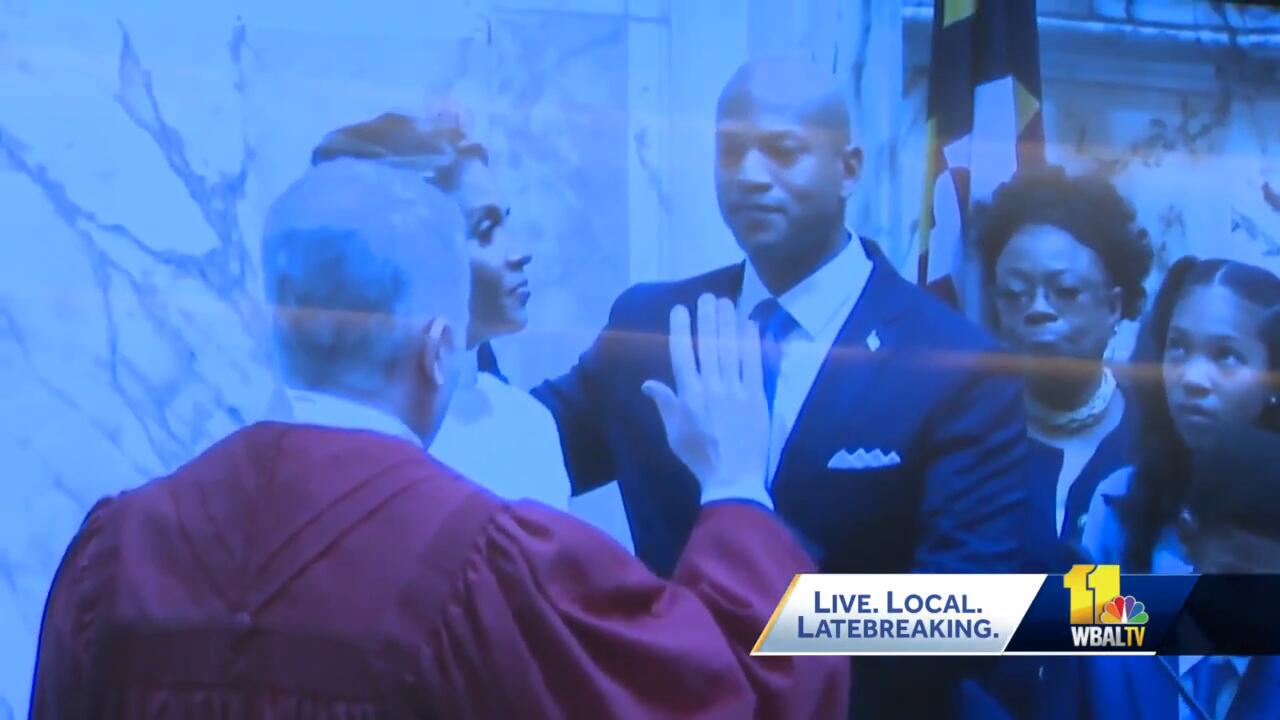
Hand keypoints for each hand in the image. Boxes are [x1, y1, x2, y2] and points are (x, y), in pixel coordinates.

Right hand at [642, 293, 769, 498]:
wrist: (733, 478)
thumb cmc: (699, 457)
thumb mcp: (674, 432)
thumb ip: (665, 403)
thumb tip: (648, 383)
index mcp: (688, 396)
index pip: (682, 354)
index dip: (680, 329)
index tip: (680, 309)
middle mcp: (711, 387)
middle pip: (708, 345)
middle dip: (707, 318)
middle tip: (707, 296)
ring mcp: (736, 390)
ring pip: (731, 349)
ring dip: (728, 323)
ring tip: (727, 302)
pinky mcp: (757, 396)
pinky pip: (754, 363)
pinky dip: (752, 342)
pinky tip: (750, 324)